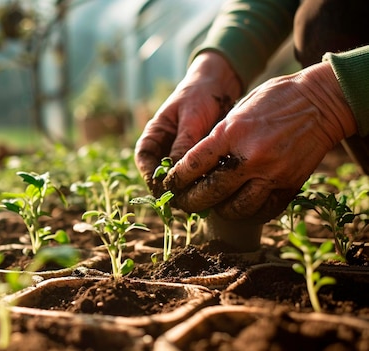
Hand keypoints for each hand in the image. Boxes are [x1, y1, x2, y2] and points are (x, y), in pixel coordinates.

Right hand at [134, 52, 241, 196]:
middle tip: (181, 200)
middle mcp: (165, 147)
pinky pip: (195, 175)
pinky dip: (199, 184)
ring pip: (176, 178)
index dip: (149, 174)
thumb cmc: (201, 95)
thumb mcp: (191, 118)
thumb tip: (175, 174)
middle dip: (167, 188)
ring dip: (184, 189)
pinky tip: (210, 190)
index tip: (161, 186)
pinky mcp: (198, 159)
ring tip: (197, 199)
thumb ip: (183, 144)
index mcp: (155, 134)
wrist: (222, 84)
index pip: (144, 158)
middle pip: (158, 173)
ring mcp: (181, 154)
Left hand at [163, 61, 357, 221]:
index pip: (192, 166)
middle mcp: (249, 157)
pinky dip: (251, 213)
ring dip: (221, 211)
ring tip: (215, 207)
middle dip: (191, 202)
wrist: (323, 100)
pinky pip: (265, 210)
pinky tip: (243, 208)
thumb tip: (199, 162)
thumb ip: (219, 136)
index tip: (170, 185)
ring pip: (237, 209)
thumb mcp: (238, 109)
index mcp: (230, 134)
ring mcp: (272, 173)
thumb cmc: (276, 98)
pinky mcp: (291, 184)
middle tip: (184, 204)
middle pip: (210, 193)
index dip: (176, 180)